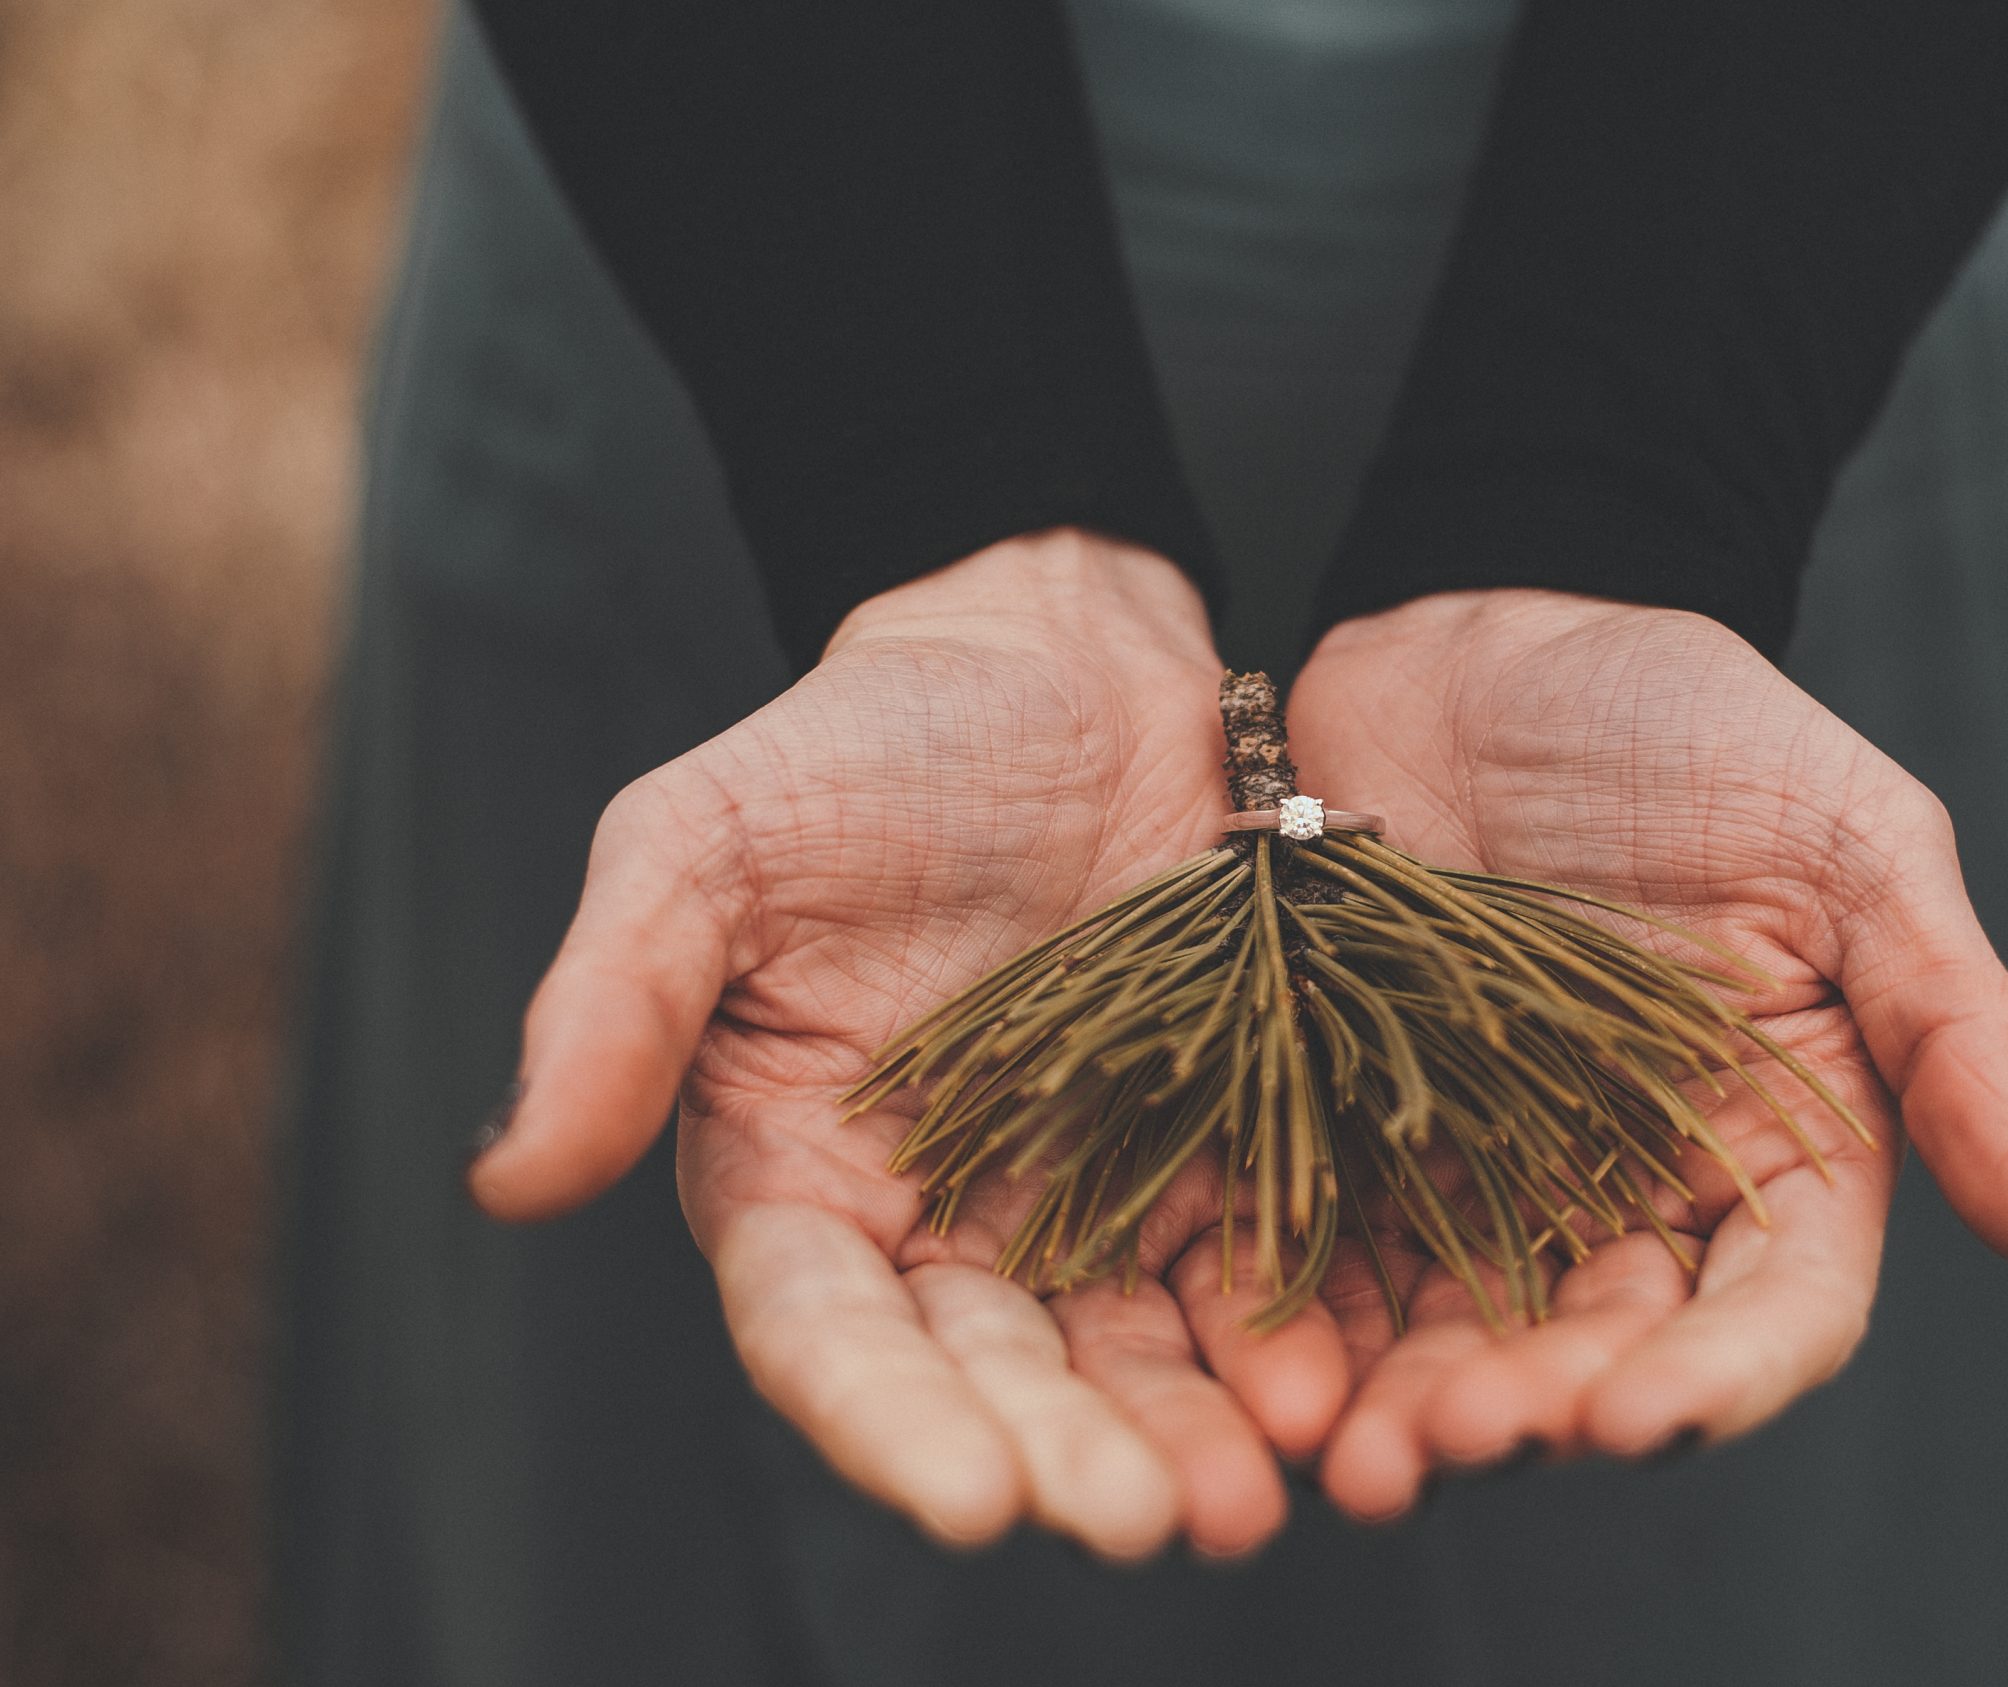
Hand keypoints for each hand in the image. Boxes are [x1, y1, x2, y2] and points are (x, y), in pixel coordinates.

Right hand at [468, 532, 1349, 1559]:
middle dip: (1063, 1455)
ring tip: (1247, 1499)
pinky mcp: (1214, 1149)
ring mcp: (1085, 1195)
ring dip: (1183, 1437)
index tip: (970, 1496)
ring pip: (1128, 1353)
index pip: (829, 1334)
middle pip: (994, 1374)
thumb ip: (614, 1000)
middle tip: (1141, 1519)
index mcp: (798, 1175)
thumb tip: (505, 1178)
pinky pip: (1248, 1266)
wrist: (1063, 661)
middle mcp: (938, 1220)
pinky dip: (1284, 1335)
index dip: (892, 1421)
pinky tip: (1329, 1388)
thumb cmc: (861, 745)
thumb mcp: (703, 839)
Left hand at [1285, 590, 2007, 1518]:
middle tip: (1458, 1442)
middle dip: (1537, 1409)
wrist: (1485, 632)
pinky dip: (1308, 1323)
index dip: (1716, 1379)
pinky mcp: (1357, 1124)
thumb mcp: (1853, 842)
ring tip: (1361, 1456)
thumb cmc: (1691, 722)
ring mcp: (1487, 1160)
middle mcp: (1634, 1177)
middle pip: (1603, 1341)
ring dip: (1415, 1406)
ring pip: (1464, 1326)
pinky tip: (1273, 1372)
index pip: (1774, 1301)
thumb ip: (1952, 1025)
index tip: (1643, 1420)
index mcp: (1777, 1133)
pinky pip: (1337, 1247)